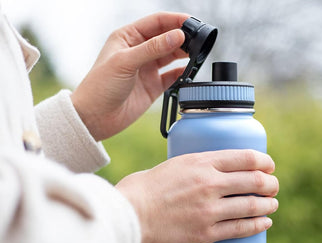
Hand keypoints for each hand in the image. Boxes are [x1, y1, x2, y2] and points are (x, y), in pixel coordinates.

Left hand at [71, 12, 188, 140]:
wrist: (96, 117)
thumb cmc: (101, 86)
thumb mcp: (126, 62)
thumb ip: (153, 49)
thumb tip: (177, 36)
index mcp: (128, 37)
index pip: (156, 22)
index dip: (174, 20)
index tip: (191, 23)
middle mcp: (139, 51)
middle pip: (166, 38)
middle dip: (182, 37)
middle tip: (198, 40)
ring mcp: (147, 69)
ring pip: (171, 56)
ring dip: (184, 54)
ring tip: (197, 54)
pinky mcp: (153, 86)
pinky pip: (172, 77)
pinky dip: (182, 74)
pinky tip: (190, 72)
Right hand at [116, 149, 278, 242]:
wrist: (128, 215)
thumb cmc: (144, 189)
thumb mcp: (172, 165)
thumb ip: (195, 167)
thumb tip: (211, 172)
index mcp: (201, 163)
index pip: (246, 158)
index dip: (264, 162)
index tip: (269, 166)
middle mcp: (210, 184)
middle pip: (255, 181)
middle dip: (271, 184)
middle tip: (273, 187)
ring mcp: (209, 210)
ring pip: (252, 206)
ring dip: (268, 205)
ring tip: (272, 205)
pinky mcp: (206, 233)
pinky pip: (240, 228)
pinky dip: (257, 225)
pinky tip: (265, 223)